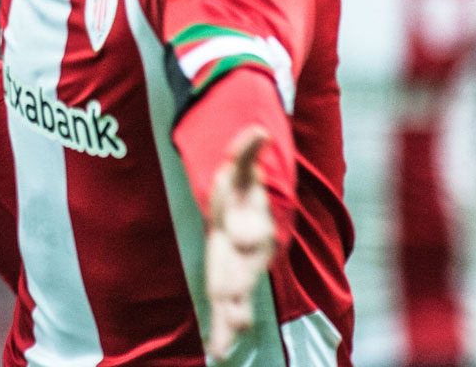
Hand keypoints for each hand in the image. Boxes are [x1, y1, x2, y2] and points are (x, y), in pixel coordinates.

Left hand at [205, 128, 273, 361]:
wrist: (239, 218)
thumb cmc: (240, 194)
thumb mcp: (240, 171)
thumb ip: (247, 152)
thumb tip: (257, 130)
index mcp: (257, 228)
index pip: (256, 232)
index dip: (250, 235)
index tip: (244, 238)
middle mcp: (252, 257)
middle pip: (248, 274)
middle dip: (242, 287)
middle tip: (238, 304)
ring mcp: (240, 276)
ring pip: (240, 299)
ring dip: (234, 316)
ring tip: (232, 335)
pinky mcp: (226, 289)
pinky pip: (225, 314)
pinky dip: (223, 335)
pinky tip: (217, 352)